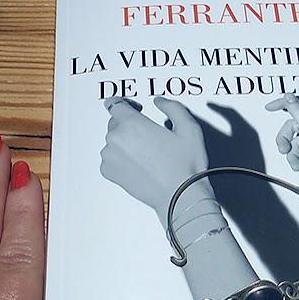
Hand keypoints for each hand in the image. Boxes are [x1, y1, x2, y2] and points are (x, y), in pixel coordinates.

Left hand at [99, 97, 209, 225]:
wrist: (180, 196)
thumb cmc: (185, 165)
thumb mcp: (188, 127)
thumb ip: (172, 107)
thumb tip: (159, 102)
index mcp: (132, 124)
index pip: (115, 104)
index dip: (126, 104)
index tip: (133, 109)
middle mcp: (116, 139)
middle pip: (115, 123)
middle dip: (128, 125)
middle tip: (147, 135)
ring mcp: (110, 157)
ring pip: (113, 141)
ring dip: (124, 142)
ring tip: (145, 152)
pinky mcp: (109, 173)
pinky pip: (110, 158)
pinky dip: (120, 158)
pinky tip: (138, 163)